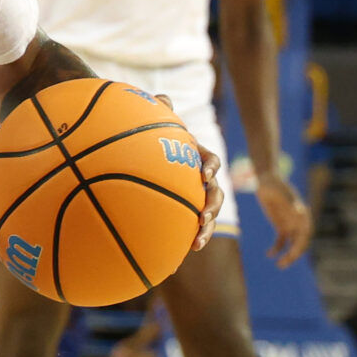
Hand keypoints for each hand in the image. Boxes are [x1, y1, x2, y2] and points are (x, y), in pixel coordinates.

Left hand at [150, 94, 223, 251]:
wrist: (142, 152)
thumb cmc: (149, 135)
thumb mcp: (155, 123)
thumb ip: (158, 111)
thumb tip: (162, 98)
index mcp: (195, 156)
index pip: (210, 159)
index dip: (210, 166)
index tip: (203, 174)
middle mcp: (198, 178)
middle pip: (214, 193)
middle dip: (211, 208)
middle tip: (202, 219)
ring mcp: (192, 196)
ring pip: (206, 214)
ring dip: (205, 229)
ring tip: (197, 244)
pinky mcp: (182, 210)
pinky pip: (187, 226)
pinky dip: (185, 240)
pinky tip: (177, 257)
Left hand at [255, 174, 311, 264]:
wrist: (266, 180)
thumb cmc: (273, 185)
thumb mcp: (280, 193)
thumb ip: (290, 202)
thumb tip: (301, 211)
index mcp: (302, 214)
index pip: (306, 234)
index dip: (302, 245)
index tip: (294, 254)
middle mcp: (299, 221)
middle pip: (300, 242)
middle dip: (294, 254)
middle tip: (284, 264)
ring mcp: (291, 224)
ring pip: (292, 244)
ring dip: (288, 255)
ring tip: (280, 265)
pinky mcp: (281, 225)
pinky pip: (281, 240)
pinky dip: (277, 248)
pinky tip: (269, 255)